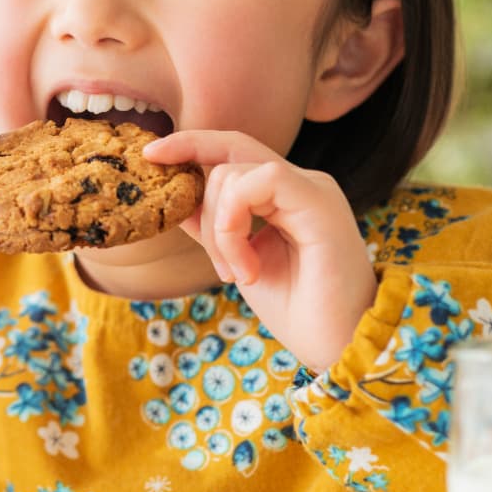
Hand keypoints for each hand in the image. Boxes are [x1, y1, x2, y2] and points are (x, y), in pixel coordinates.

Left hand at [141, 130, 374, 372]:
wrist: (341, 347)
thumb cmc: (299, 312)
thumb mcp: (240, 263)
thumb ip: (214, 228)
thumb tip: (178, 202)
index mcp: (286, 196)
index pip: (233, 151)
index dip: (191, 144)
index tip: (150, 155)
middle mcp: (302, 184)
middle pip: (230, 150)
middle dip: (194, 185)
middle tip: (197, 240)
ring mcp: (313, 189)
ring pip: (234, 172)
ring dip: (218, 229)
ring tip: (237, 274)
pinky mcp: (320, 202)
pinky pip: (258, 182)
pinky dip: (235, 225)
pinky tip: (247, 269)